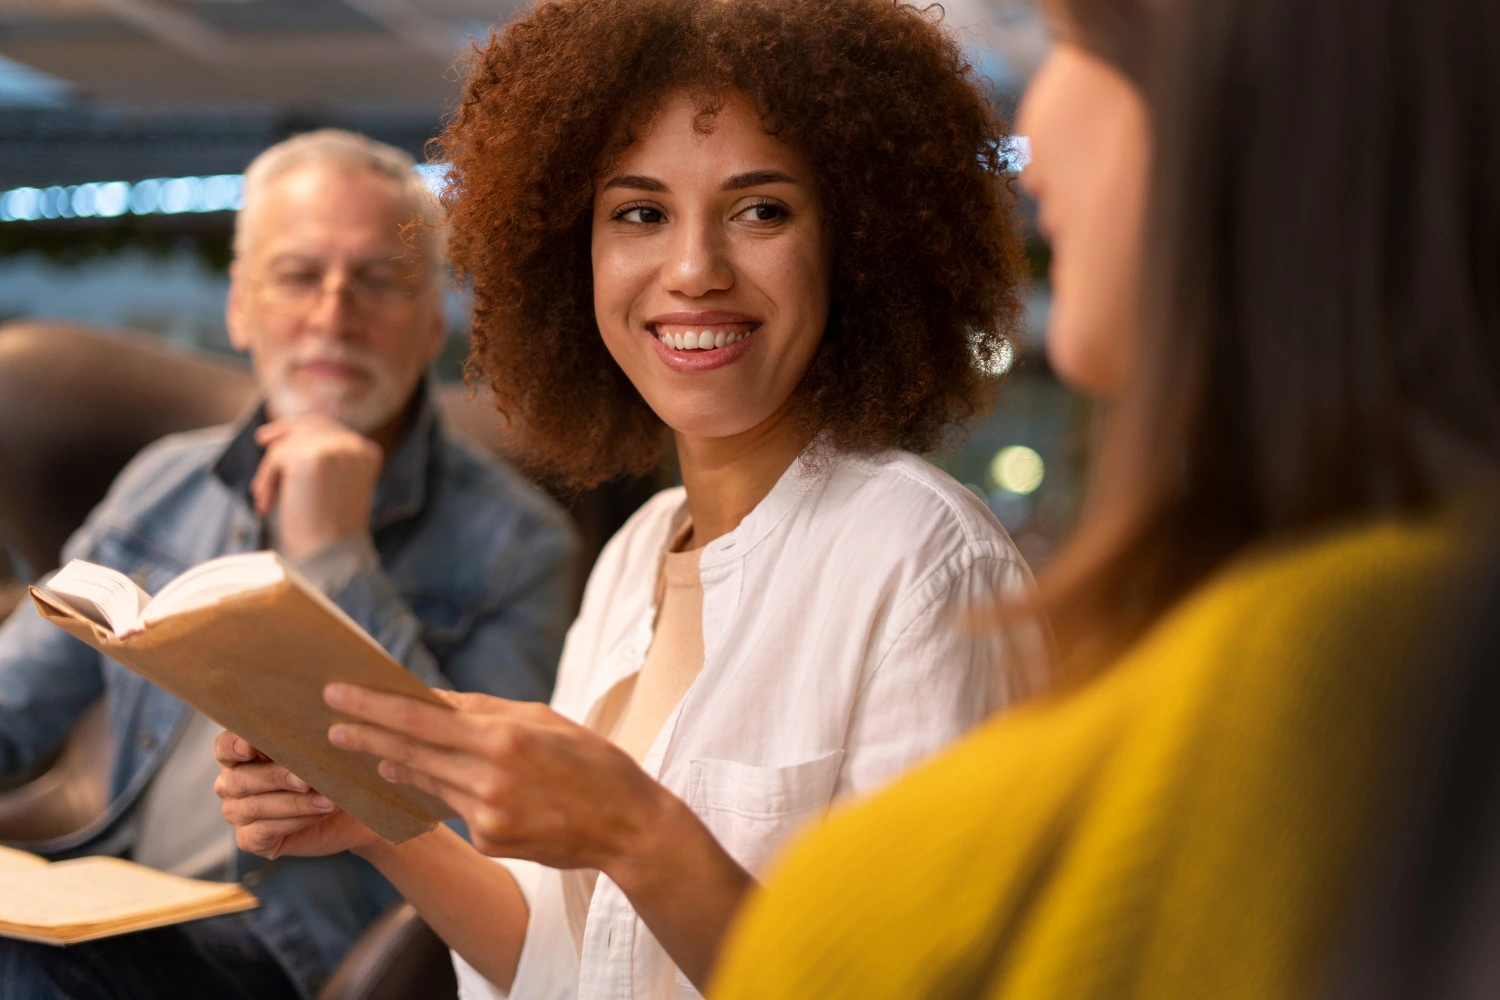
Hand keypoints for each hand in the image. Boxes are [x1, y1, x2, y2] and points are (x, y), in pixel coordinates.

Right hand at [214, 729, 380, 858]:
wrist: (346, 809)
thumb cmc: (328, 770)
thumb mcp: (318, 750)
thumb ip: (304, 739)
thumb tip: (312, 733)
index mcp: (240, 753)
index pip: (225, 747)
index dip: (234, 746)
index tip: (250, 747)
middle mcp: (232, 783)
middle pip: (240, 779)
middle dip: (276, 778)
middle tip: (307, 780)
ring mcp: (237, 812)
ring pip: (256, 807)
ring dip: (295, 802)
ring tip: (328, 800)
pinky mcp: (249, 839)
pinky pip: (265, 831)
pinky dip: (296, 821)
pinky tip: (321, 813)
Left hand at [251, 415, 381, 559]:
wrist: (332, 555)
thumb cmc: (329, 532)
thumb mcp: (334, 487)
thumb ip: (324, 460)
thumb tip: (286, 436)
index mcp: (367, 452)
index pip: (332, 427)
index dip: (303, 429)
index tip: (277, 437)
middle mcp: (355, 445)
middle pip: (310, 425)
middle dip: (283, 433)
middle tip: (261, 440)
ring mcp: (335, 448)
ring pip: (288, 443)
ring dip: (271, 471)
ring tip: (265, 499)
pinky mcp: (311, 456)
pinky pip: (276, 457)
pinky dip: (265, 481)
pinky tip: (266, 505)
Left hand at [323, 686, 676, 879]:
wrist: (626, 826)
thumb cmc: (590, 760)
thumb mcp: (543, 719)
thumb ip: (484, 710)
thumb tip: (432, 700)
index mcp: (502, 738)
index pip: (419, 719)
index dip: (372, 706)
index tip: (337, 694)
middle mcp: (488, 779)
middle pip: (410, 754)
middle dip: (366, 737)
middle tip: (331, 724)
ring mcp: (486, 817)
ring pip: (429, 783)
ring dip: (398, 766)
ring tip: (371, 753)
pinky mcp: (490, 843)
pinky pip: (457, 811)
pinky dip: (448, 793)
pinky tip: (441, 784)